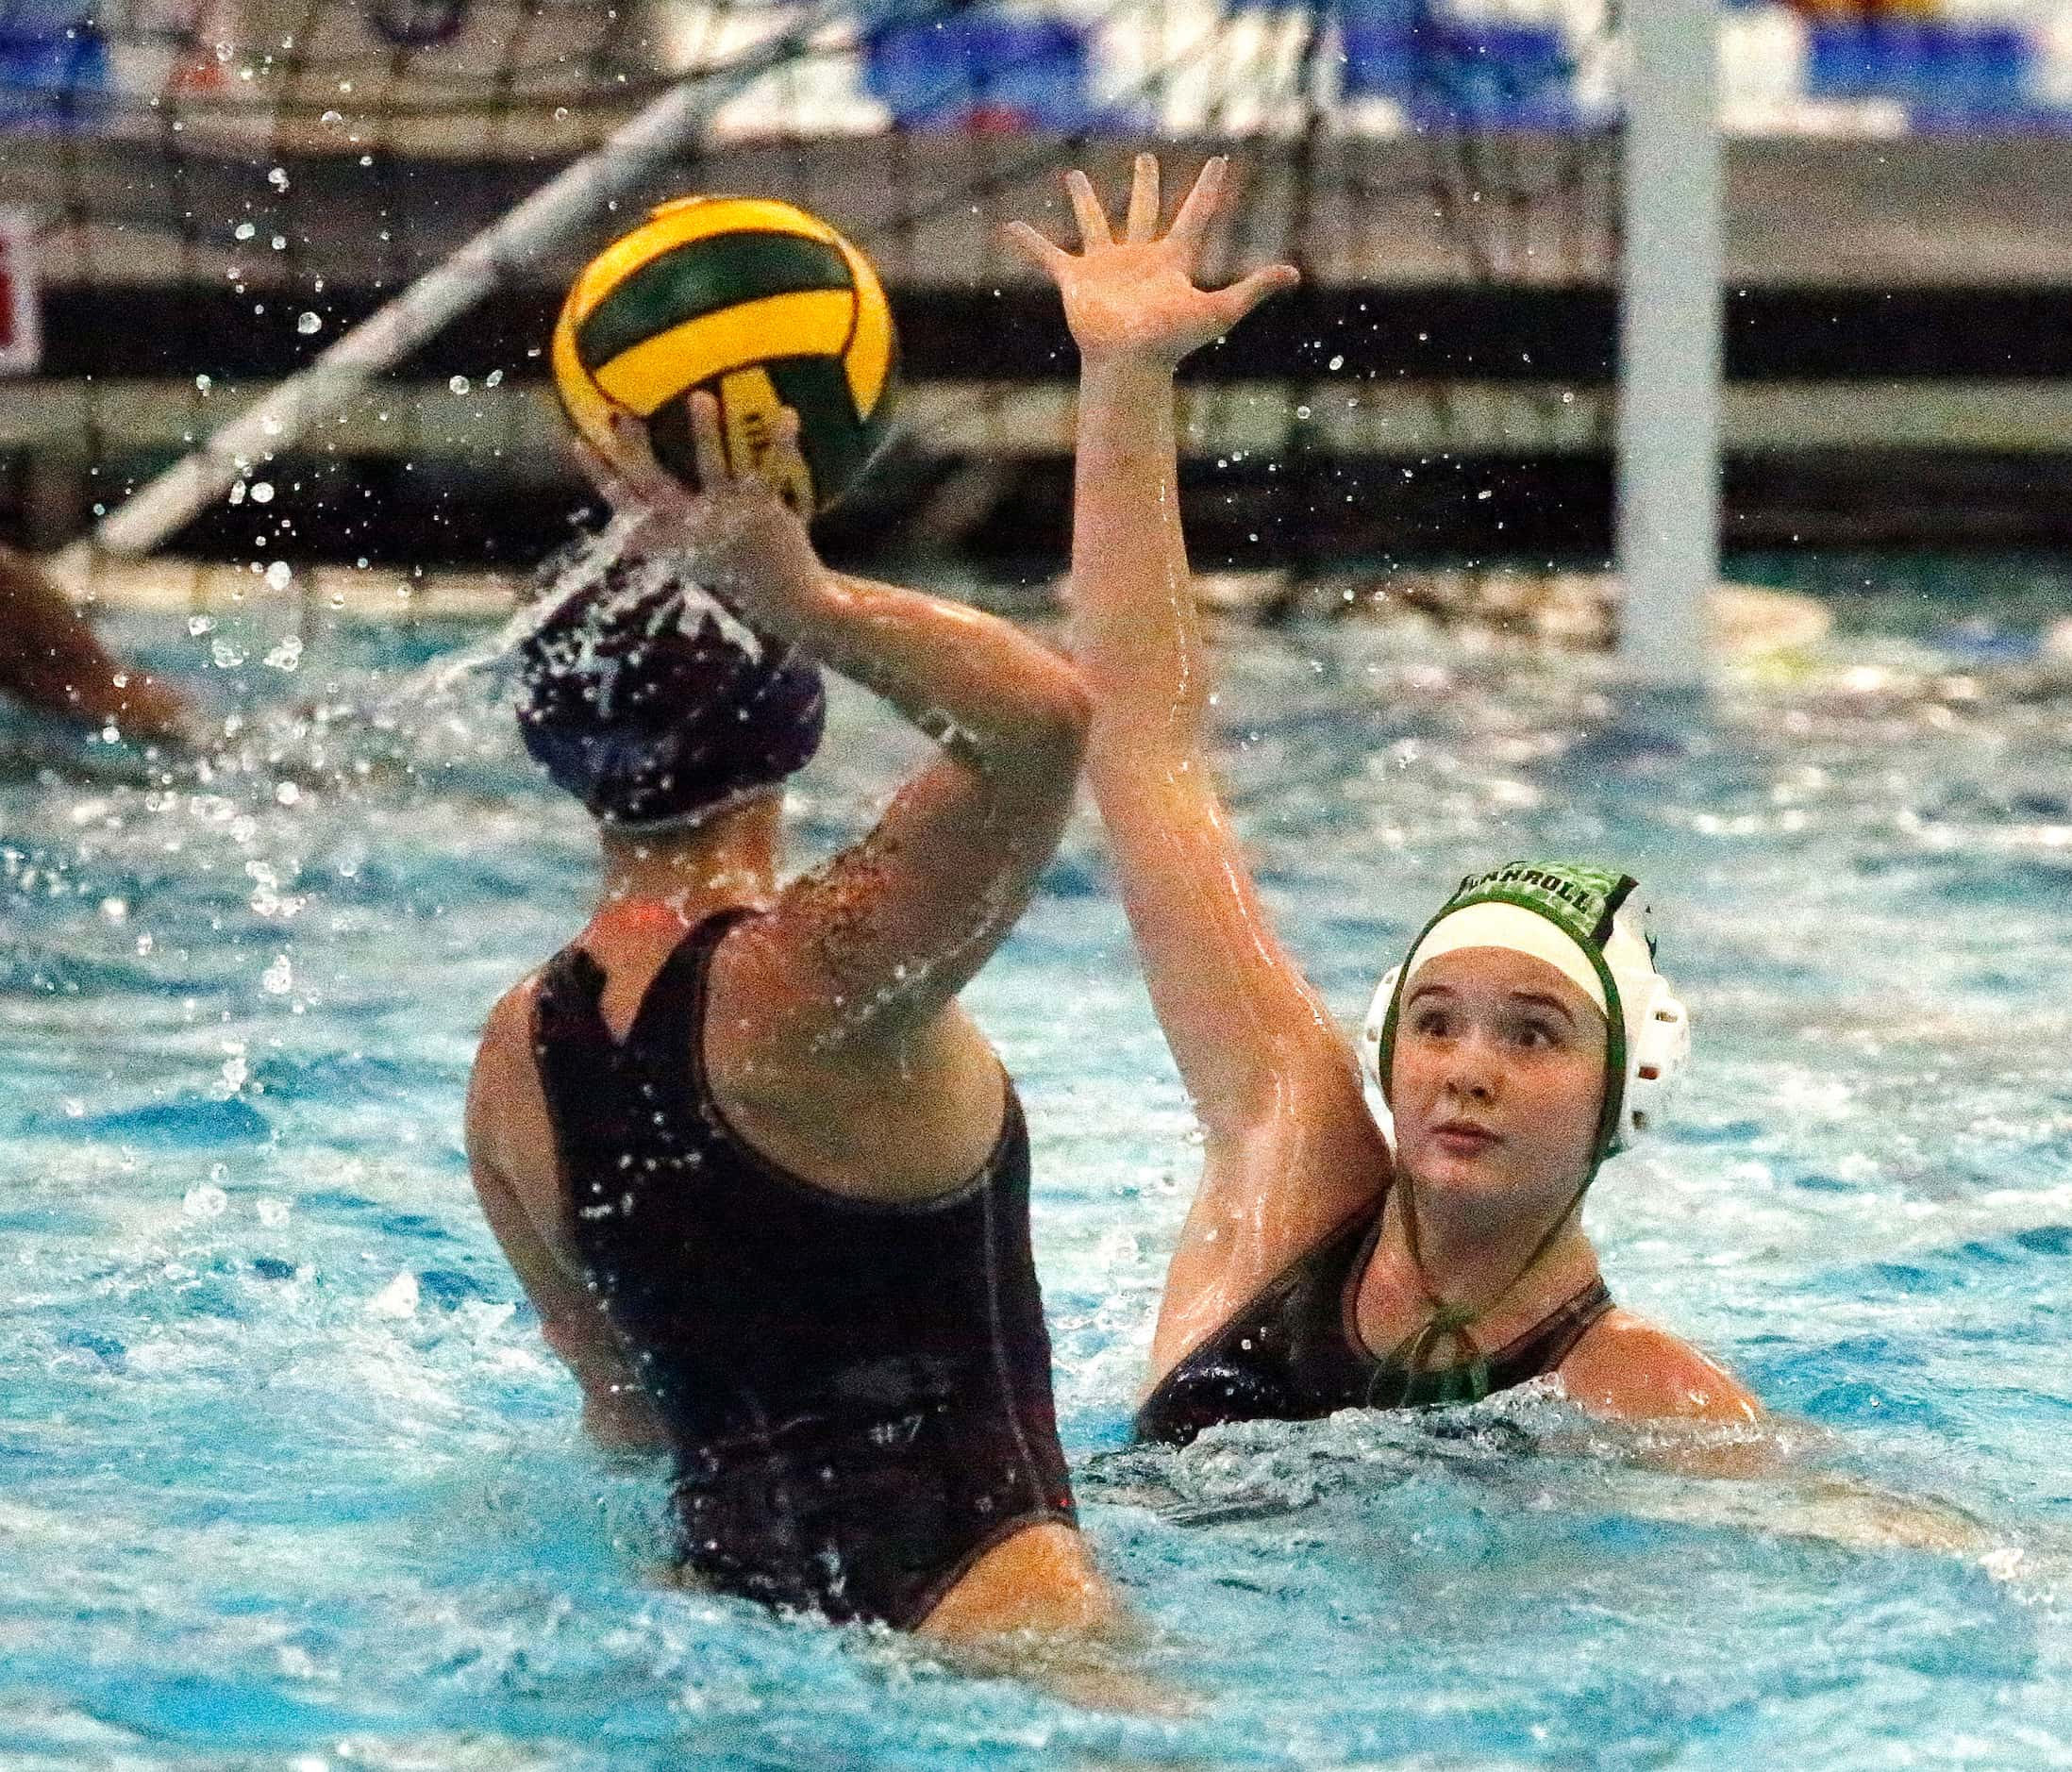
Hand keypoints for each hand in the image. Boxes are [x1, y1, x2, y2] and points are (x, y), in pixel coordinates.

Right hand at [604, 390, 829, 622]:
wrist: (782, 598)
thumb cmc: (732, 572)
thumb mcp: (689, 560)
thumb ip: (659, 543)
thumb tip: (624, 544)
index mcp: (672, 536)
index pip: (626, 504)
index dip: (600, 475)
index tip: (578, 441)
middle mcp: (694, 525)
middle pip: (656, 482)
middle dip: (635, 448)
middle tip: (622, 413)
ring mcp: (729, 517)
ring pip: (713, 468)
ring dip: (705, 433)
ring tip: (700, 396)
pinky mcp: (764, 511)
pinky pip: (772, 471)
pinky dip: (780, 443)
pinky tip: (787, 414)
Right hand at [1004, 154, 1297, 367]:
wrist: (1128, 364)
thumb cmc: (1172, 341)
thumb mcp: (1220, 310)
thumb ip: (1254, 289)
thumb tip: (1294, 273)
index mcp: (1172, 260)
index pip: (1196, 215)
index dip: (1209, 189)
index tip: (1220, 160)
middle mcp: (1138, 259)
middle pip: (1143, 211)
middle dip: (1145, 185)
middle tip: (1146, 159)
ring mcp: (1105, 268)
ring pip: (1093, 223)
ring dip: (1083, 201)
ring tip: (1075, 176)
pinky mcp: (1075, 280)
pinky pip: (1047, 256)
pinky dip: (1028, 243)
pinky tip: (1009, 228)